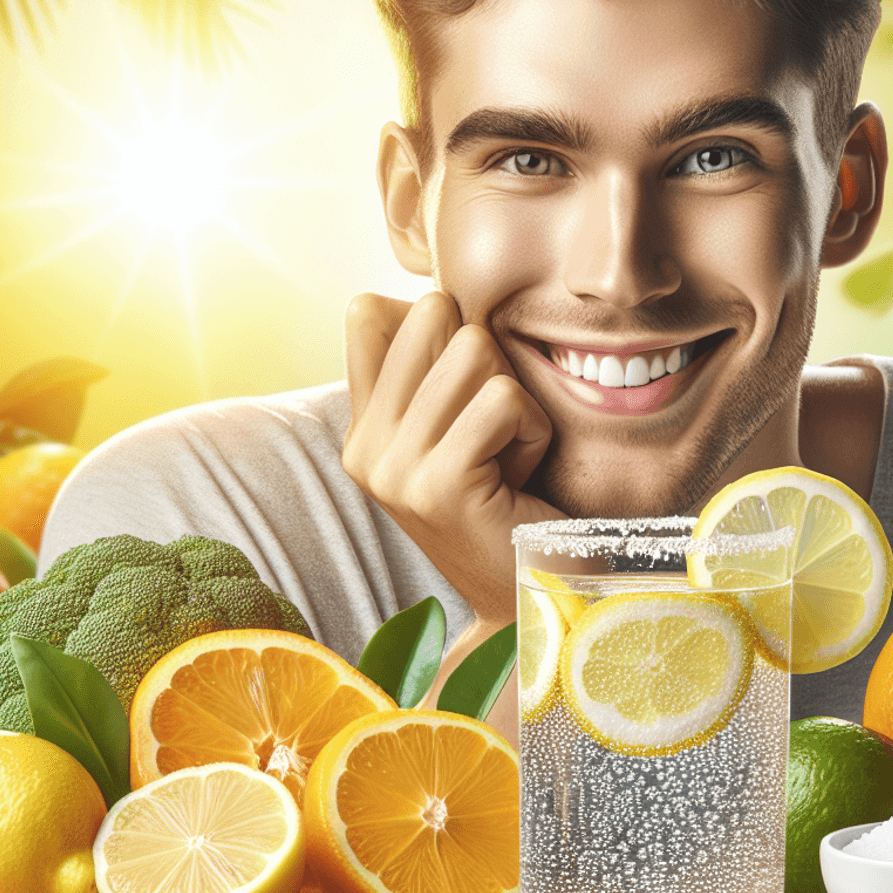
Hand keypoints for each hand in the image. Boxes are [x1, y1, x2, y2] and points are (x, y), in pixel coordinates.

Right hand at [342, 291, 562, 625]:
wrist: (529, 600)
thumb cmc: (510, 505)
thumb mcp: (456, 430)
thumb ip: (430, 370)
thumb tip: (418, 292)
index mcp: (361, 431)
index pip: (366, 312)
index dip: (435, 326)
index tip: (464, 388)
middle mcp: (363, 448)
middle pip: (433, 316)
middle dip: (488, 363)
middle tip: (495, 432)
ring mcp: (393, 468)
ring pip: (474, 350)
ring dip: (516, 399)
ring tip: (508, 454)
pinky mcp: (437, 485)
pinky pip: (503, 399)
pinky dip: (532, 430)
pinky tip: (522, 474)